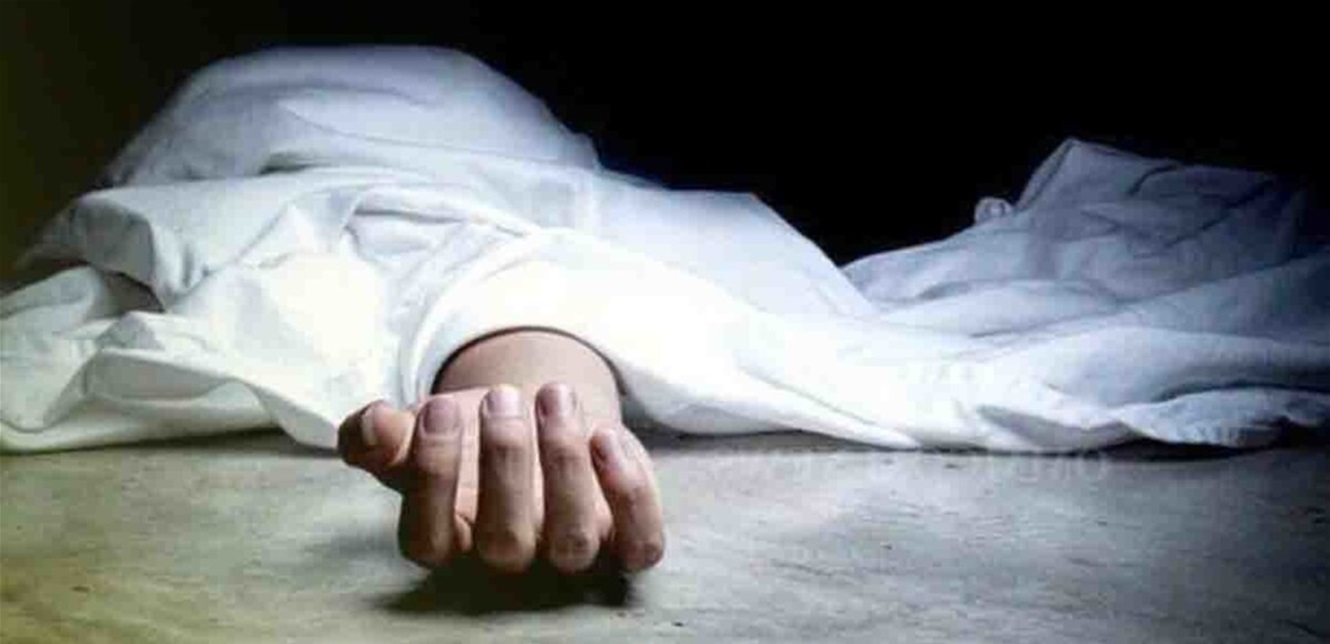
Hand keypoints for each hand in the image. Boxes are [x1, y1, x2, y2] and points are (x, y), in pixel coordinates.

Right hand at [338, 382, 663, 574]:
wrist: (538, 415)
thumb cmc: (469, 432)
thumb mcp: (419, 425)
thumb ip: (381, 433)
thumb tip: (370, 425)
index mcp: (450, 535)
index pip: (428, 540)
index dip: (430, 478)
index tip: (437, 408)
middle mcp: (510, 553)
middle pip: (505, 542)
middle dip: (504, 463)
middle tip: (501, 397)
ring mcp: (569, 548)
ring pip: (573, 542)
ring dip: (565, 466)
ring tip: (553, 396)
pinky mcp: (624, 536)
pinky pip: (641, 545)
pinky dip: (630, 497)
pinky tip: (606, 436)